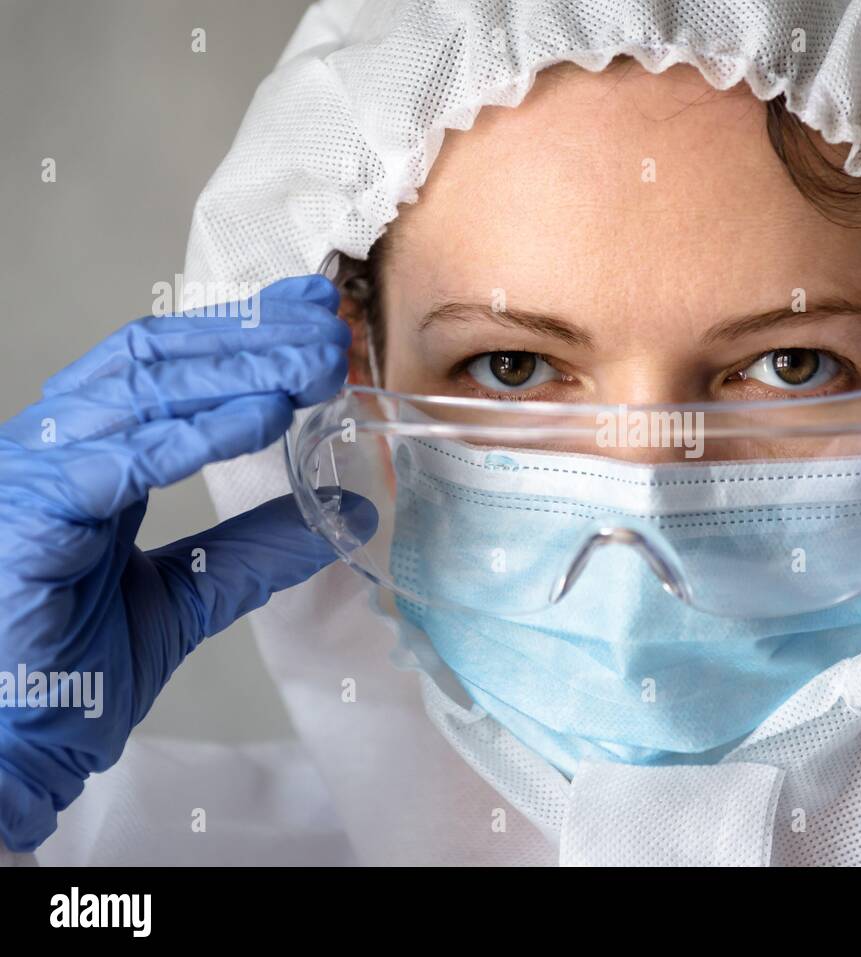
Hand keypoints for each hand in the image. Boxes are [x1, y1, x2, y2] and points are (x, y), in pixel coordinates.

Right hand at [0, 274, 371, 850]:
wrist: (7, 751)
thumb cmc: (67, 677)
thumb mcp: (188, 594)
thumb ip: (257, 548)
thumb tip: (344, 512)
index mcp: (87, 460)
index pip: (166, 368)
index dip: (242, 334)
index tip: (314, 315)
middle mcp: (54, 451)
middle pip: (156, 358)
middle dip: (250, 335)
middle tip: (326, 325)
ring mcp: (32, 476)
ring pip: (141, 390)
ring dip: (239, 369)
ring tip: (316, 363)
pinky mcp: (25, 516)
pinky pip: (117, 458)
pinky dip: (195, 433)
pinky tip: (262, 416)